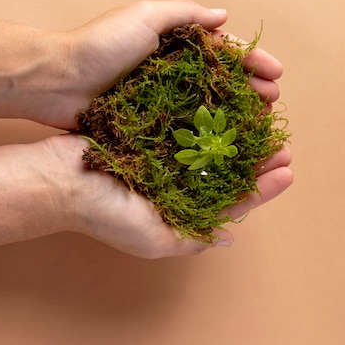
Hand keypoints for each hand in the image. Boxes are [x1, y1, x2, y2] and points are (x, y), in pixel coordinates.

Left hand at [30, 0, 282, 128]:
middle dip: (251, 89)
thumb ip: (184, 14)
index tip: (276, 73)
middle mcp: (173, 71)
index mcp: (174, 43)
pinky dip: (208, 134)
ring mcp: (162, 99)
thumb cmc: (98, 45)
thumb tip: (223, 15)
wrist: (56, 82)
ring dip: (236, 114)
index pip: (223, 51)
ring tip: (260, 123)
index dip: (251, 61)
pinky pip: (185, 128)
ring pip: (208, 106)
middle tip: (273, 102)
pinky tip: (225, 143)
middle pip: (222, 80)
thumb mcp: (143, 16)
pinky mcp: (148, 123)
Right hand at [37, 134, 292, 257]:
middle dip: (257, 158)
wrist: (59, 179)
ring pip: (213, 143)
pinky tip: (230, 103)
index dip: (261, 188)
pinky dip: (210, 113)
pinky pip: (188, 121)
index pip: (232, 201)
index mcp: (181, 209)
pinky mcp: (152, 131)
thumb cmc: (104, 214)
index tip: (286, 171)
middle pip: (227, 169)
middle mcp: (177, 181)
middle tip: (282, 145)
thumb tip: (228, 239)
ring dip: (239, 132)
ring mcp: (165, 155)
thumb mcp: (152, 238)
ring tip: (265, 119)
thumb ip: (191, 241)